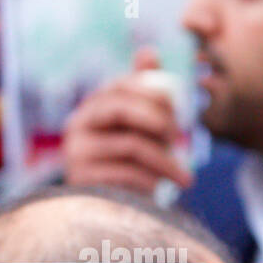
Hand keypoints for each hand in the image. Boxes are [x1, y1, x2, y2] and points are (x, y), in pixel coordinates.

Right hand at [61, 45, 192, 194]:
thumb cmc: (129, 163)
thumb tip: (148, 52)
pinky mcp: (82, 181)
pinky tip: (164, 190)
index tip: (180, 109)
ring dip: (166, 160)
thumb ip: (145, 92)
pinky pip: (126, 174)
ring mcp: (76, 153)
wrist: (108, 210)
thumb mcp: (139, 127)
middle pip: (122, 108)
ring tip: (186, 177)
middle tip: (181, 138)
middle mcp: (77, 125)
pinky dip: (152, 181)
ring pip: (130, 145)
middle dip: (159, 121)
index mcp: (93, 105)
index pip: (123, 85)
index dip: (155, 93)